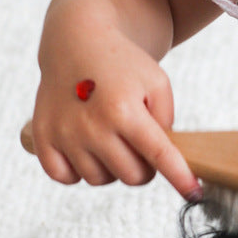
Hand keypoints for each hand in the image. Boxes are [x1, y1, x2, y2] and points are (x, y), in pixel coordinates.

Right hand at [33, 26, 197, 197]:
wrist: (77, 43)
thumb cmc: (123, 65)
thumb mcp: (157, 83)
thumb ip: (165, 122)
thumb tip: (160, 161)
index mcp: (124, 109)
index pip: (159, 155)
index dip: (179, 178)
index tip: (194, 194)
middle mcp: (91, 125)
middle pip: (132, 176)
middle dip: (144, 167)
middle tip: (140, 145)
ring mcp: (64, 133)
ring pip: (100, 180)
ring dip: (111, 167)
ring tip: (111, 139)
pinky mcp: (43, 137)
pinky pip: (65, 177)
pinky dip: (78, 170)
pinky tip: (86, 148)